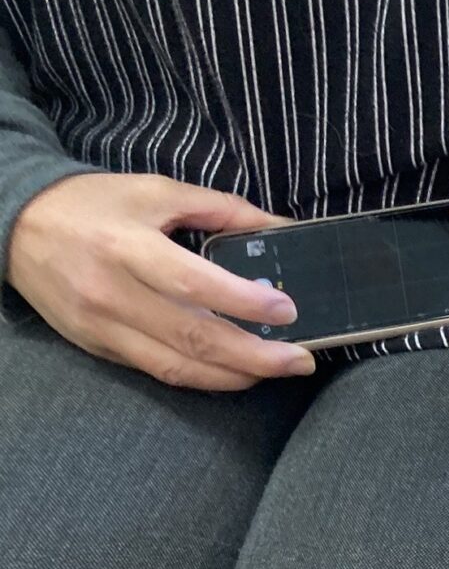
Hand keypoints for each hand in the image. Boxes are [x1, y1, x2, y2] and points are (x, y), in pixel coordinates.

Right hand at [6, 173, 314, 390]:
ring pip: (178, 367)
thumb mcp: (156, 191)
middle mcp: (112, 293)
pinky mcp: (99, 348)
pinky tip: (237, 371)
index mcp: (126, 247)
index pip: (192, 283)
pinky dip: (204, 377)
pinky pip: (159, 371)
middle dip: (256, 356)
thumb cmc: (92, 204)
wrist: (14, 225)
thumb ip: (222, 209)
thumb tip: (283, 226)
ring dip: (236, 376)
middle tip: (301, 360)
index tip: (289, 311)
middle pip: (193, 337)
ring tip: (278, 370)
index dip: (243, 302)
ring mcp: (103, 327)